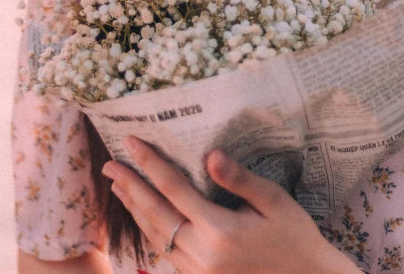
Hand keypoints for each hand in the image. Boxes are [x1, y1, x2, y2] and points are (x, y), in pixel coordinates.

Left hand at [102, 136, 360, 273]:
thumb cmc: (294, 236)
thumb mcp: (273, 201)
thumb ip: (238, 179)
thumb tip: (209, 154)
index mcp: (219, 230)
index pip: (173, 188)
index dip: (149, 163)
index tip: (130, 141)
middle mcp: (201, 253)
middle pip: (154, 212)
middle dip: (129, 185)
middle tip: (109, 163)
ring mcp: (198, 272)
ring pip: (155, 235)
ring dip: (134, 208)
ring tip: (117, 186)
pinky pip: (166, 253)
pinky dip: (150, 231)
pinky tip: (144, 217)